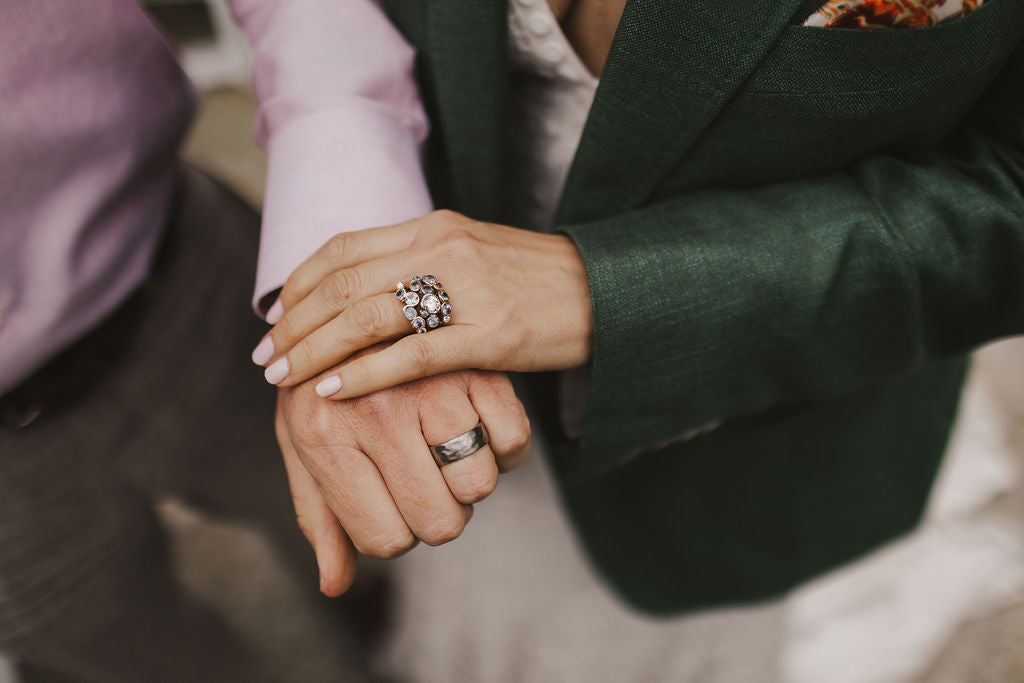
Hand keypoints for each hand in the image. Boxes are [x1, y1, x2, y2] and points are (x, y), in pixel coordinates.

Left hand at [251, 210, 593, 398]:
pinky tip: (333, 392)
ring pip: (366, 317)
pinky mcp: (490, 334)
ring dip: (314, 349)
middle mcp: (441, 248)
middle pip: (343, 283)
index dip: (299, 284)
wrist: (607, 291)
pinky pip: (411, 354)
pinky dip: (363, 375)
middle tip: (265, 357)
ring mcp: (466, 289)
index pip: (343, 248)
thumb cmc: (536, 281)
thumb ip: (418, 264)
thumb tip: (363, 292)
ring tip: (283, 377)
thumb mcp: (472, 255)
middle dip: (294, 323)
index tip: (275, 318)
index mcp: (433, 227)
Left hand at [276, 363, 530, 595]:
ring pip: (478, 484)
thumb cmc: (322, 386)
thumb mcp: (301, 446)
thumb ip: (319, 517)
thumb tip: (335, 585)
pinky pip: (512, 442)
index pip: (385, 540)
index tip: (386, 507)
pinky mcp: (476, 366)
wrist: (351, 302)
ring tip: (443, 451)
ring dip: (467, 481)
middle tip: (418, 482)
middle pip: (440, 522)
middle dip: (435, 516)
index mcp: (327, 437)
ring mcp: (432, 385)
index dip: (392, 535)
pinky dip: (501, 448)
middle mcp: (379, 411)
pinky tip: (473, 428)